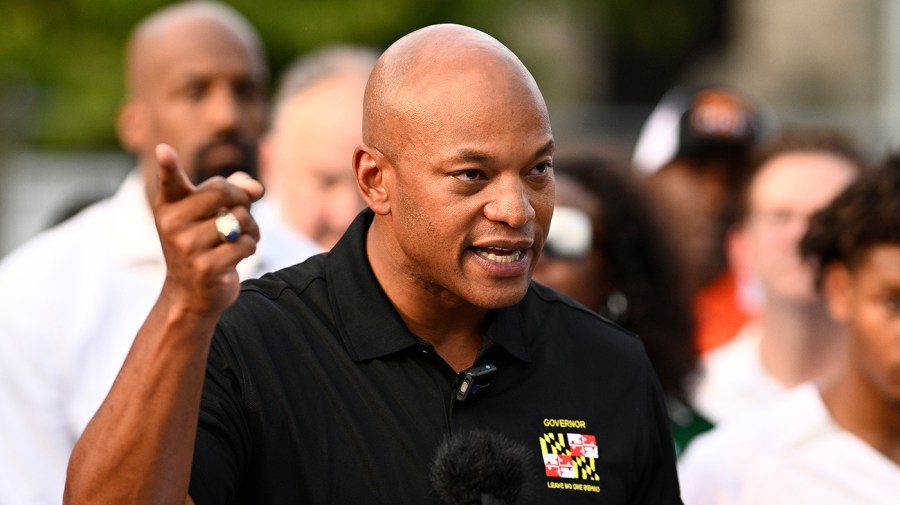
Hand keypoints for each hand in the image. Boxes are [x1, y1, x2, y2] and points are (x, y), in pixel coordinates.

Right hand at [153, 143, 263, 317]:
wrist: (191, 294)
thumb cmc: (204, 243)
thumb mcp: (211, 213)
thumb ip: (234, 189)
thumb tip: (256, 187)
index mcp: (169, 205)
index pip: (170, 181)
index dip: (169, 166)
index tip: (164, 150)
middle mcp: (173, 224)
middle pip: (222, 191)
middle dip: (242, 199)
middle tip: (240, 211)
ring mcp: (188, 247)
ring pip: (240, 219)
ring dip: (251, 228)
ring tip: (238, 238)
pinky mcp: (207, 267)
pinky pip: (246, 244)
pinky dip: (251, 246)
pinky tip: (237, 255)